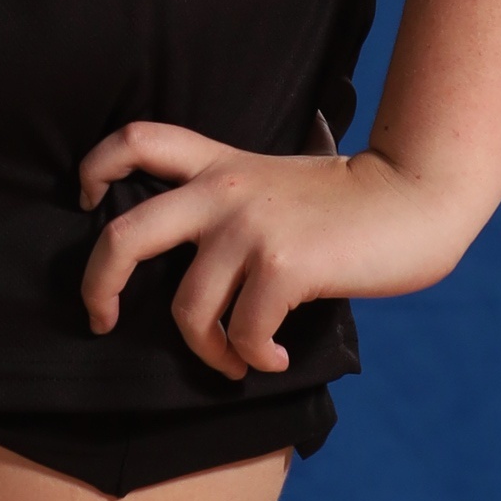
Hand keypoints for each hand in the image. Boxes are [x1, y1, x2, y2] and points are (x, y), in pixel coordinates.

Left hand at [75, 123, 476, 381]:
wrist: (415, 197)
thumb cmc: (351, 202)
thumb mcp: (275, 183)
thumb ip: (231, 202)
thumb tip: (192, 264)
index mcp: (219, 164)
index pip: (137, 139)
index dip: (95, 166)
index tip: (85, 200)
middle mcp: (223, 190)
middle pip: (125, 233)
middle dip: (97, 286)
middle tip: (101, 318)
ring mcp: (250, 228)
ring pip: (187, 309)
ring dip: (206, 351)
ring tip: (235, 361)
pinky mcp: (283, 265)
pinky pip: (242, 334)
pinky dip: (253, 358)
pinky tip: (273, 358)